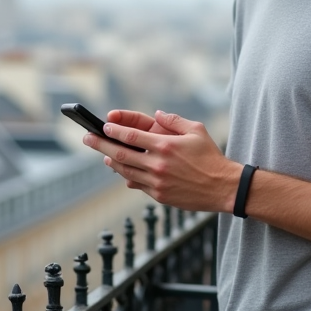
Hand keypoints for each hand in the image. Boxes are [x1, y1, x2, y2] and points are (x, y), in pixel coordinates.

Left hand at [82, 110, 240, 212]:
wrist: (223, 187)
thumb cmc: (211, 157)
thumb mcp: (196, 130)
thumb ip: (174, 120)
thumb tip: (157, 115)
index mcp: (165, 146)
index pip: (130, 137)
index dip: (113, 131)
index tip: (103, 127)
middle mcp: (157, 164)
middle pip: (120, 154)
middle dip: (100, 145)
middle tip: (87, 138)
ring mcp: (157, 182)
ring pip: (125, 171)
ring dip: (112, 162)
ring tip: (105, 155)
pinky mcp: (160, 195)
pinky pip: (137, 185)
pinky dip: (128, 177)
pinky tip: (123, 171)